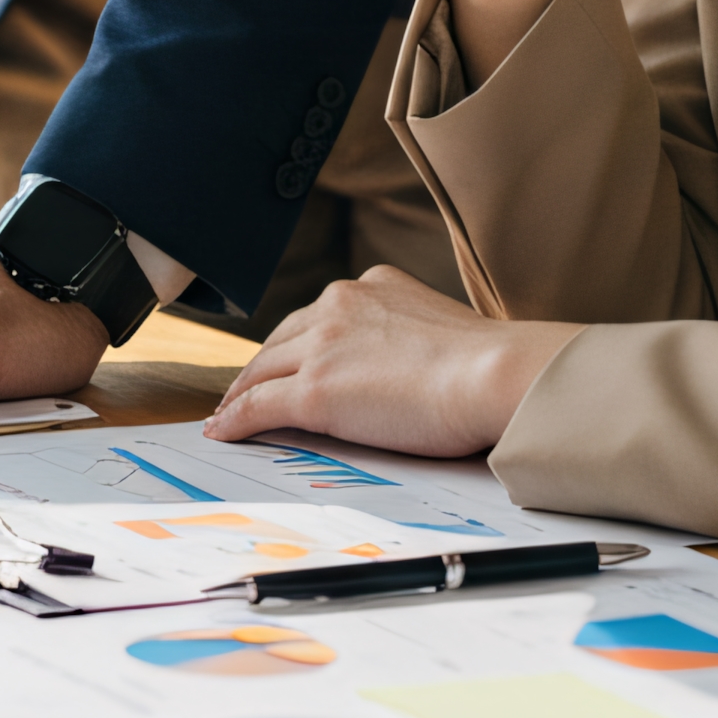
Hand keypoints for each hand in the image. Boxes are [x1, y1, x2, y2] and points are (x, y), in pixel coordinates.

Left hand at [200, 265, 581, 461]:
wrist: (494, 374)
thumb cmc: (488, 366)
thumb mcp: (438, 331)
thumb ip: (409, 337)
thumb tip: (405, 368)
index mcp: (373, 285)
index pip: (319, 316)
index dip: (295, 343)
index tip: (286, 361)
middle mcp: (340, 304)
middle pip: (281, 339)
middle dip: (260, 367)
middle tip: (244, 390)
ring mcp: (323, 346)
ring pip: (262, 370)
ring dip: (241, 393)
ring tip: (227, 413)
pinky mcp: (315, 390)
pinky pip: (259, 406)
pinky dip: (235, 418)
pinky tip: (223, 431)